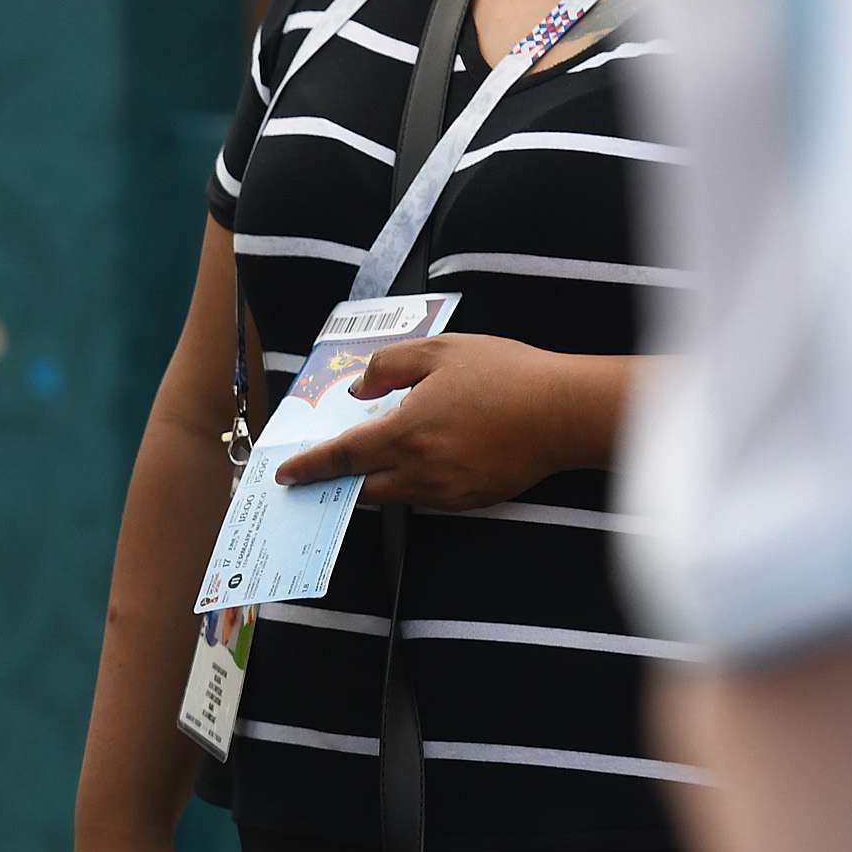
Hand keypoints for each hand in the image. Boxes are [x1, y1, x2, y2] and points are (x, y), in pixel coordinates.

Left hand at [270, 335, 620, 509]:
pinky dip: (411, 485)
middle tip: (320, 474)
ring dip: (377, 482)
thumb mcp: (440, 351)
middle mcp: (421, 471)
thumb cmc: (504, 373)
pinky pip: (427, 499)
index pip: (343, 457)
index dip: (310, 466)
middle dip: (339, 483)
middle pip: (363, 488)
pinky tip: (416, 463)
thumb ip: (390, 367)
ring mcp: (448, 492)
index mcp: (406, 433)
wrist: (565, 411)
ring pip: (396, 495)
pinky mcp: (472, 500)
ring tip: (368, 464)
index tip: (286, 474)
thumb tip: (361, 391)